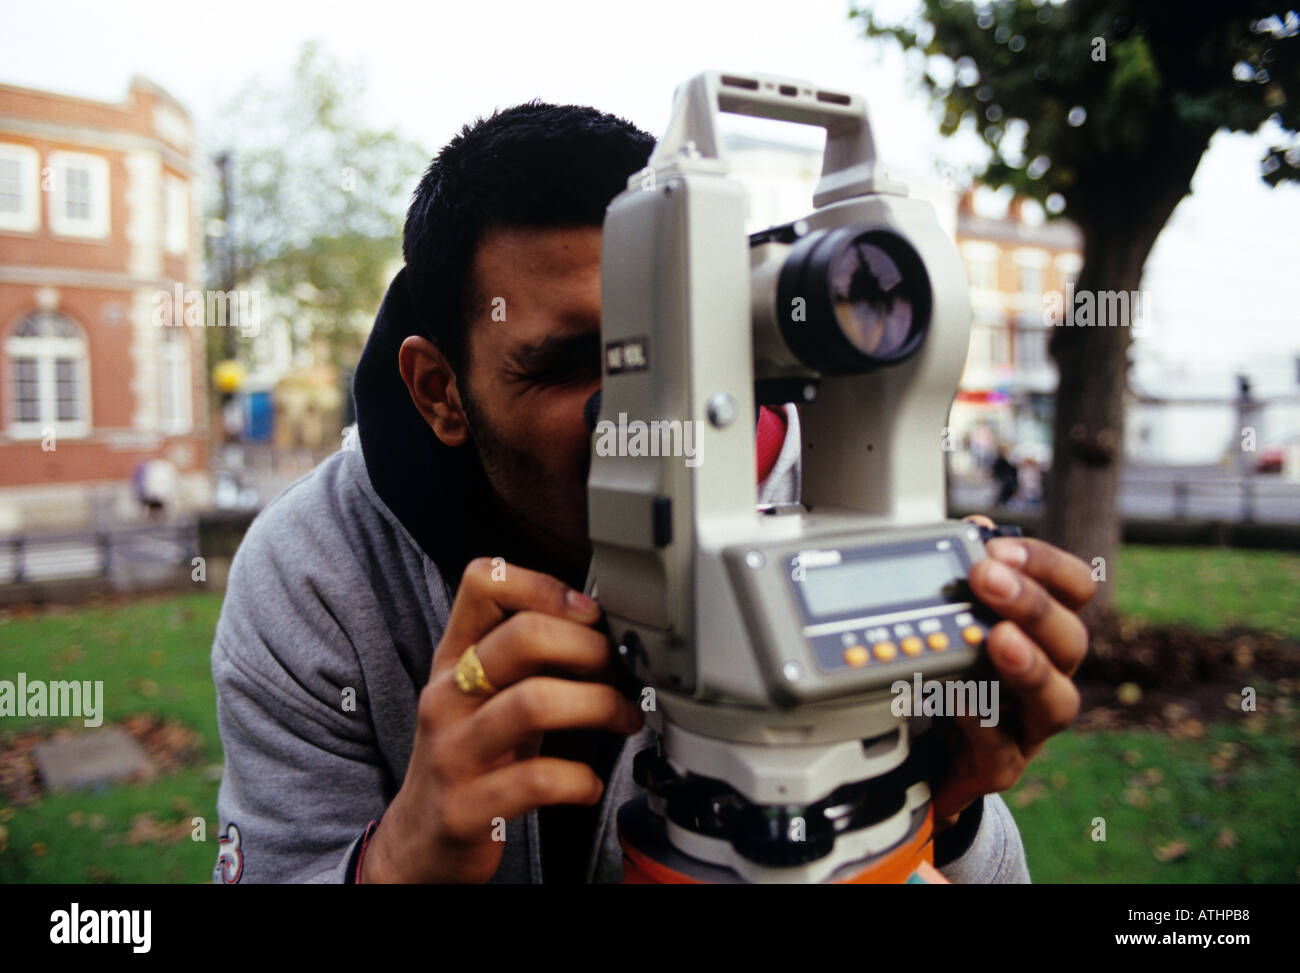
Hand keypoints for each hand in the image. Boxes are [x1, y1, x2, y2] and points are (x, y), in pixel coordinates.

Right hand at [360, 558, 643, 882]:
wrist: (420, 838)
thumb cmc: (472, 753)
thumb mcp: (488, 691)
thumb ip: (532, 655)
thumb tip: (604, 627)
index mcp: (455, 656)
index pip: (483, 583)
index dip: (544, 585)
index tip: (588, 612)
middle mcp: (448, 695)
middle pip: (522, 636)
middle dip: (588, 646)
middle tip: (615, 669)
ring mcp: (453, 751)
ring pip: (533, 703)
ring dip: (598, 705)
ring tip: (622, 718)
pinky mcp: (465, 807)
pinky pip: (535, 781)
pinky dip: (578, 780)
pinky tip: (589, 783)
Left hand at [930, 527, 1096, 827]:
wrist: (926, 752)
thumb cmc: (953, 674)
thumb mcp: (954, 618)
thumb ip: (965, 573)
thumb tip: (975, 525)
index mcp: (1043, 631)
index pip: (1075, 589)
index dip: (1045, 564)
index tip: (998, 548)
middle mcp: (1051, 675)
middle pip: (1071, 640)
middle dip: (1032, 604)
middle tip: (987, 577)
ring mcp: (1030, 726)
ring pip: (1057, 701)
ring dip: (1030, 666)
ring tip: (996, 638)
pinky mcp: (1002, 766)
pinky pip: (1001, 747)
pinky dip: (978, 718)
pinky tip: (954, 693)